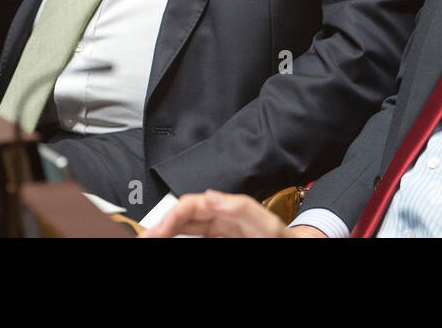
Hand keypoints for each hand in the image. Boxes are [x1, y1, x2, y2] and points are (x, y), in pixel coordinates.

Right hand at [138, 190, 327, 237]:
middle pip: (183, 216)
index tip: (155, 231)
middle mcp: (220, 217)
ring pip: (184, 227)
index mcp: (227, 208)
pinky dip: (178, 238)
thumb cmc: (284, 238)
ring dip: (166, 231)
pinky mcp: (220, 239)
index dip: (170, 216)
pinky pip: (194, 237)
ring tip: (149, 238)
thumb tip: (210, 196)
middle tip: (144, 237)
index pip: (190, 205)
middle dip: (160, 225)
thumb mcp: (266, 224)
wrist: (298, 246)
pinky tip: (168, 239)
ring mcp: (219, 230)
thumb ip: (240, 208)